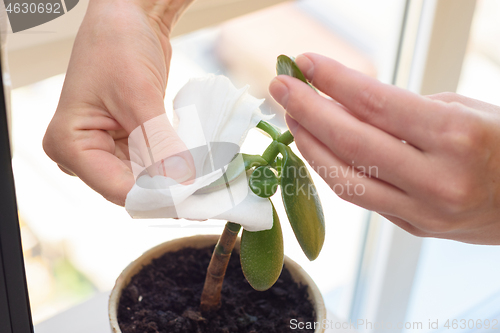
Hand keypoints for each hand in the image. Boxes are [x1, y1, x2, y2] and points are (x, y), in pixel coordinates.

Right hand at [43, 0, 195, 205]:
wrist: (128, 17)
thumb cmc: (118, 43)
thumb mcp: (139, 96)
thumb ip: (159, 144)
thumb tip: (182, 182)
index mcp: (69, 143)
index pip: (116, 187)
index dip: (155, 198)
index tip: (190, 201)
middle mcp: (83, 151)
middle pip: (130, 187)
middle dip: (167, 191)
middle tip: (204, 197)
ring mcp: (104, 147)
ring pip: (144, 178)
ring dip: (173, 180)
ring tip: (205, 183)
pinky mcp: (125, 141)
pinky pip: (152, 162)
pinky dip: (173, 165)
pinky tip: (195, 168)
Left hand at [269, 53, 499, 244]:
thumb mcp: (463, 110)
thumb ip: (402, 113)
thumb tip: (344, 105)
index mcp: (457, 136)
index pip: (375, 104)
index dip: (333, 81)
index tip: (304, 63)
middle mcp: (437, 178)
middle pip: (351, 142)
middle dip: (307, 110)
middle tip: (280, 88)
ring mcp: (424, 210)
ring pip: (346, 179)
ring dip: (310, 145)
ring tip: (291, 118)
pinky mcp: (415, 227)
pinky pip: (361, 196)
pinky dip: (332, 169)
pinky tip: (317, 148)